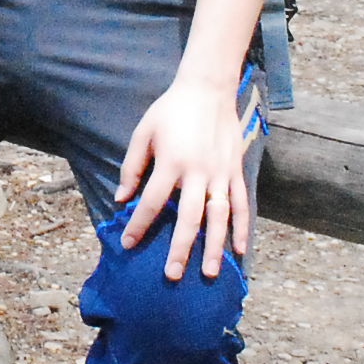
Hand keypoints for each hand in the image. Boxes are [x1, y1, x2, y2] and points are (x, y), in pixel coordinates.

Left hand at [116, 74, 253, 280]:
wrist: (208, 88)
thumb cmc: (171, 110)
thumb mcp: (143, 132)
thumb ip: (132, 167)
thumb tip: (122, 199)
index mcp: (171, 161)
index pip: (153, 201)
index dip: (139, 224)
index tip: (128, 244)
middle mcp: (198, 171)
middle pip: (188, 217)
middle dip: (179, 248)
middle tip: (171, 274)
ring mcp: (221, 173)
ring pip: (218, 216)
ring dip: (214, 246)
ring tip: (209, 272)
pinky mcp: (236, 171)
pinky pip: (241, 204)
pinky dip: (242, 227)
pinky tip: (240, 249)